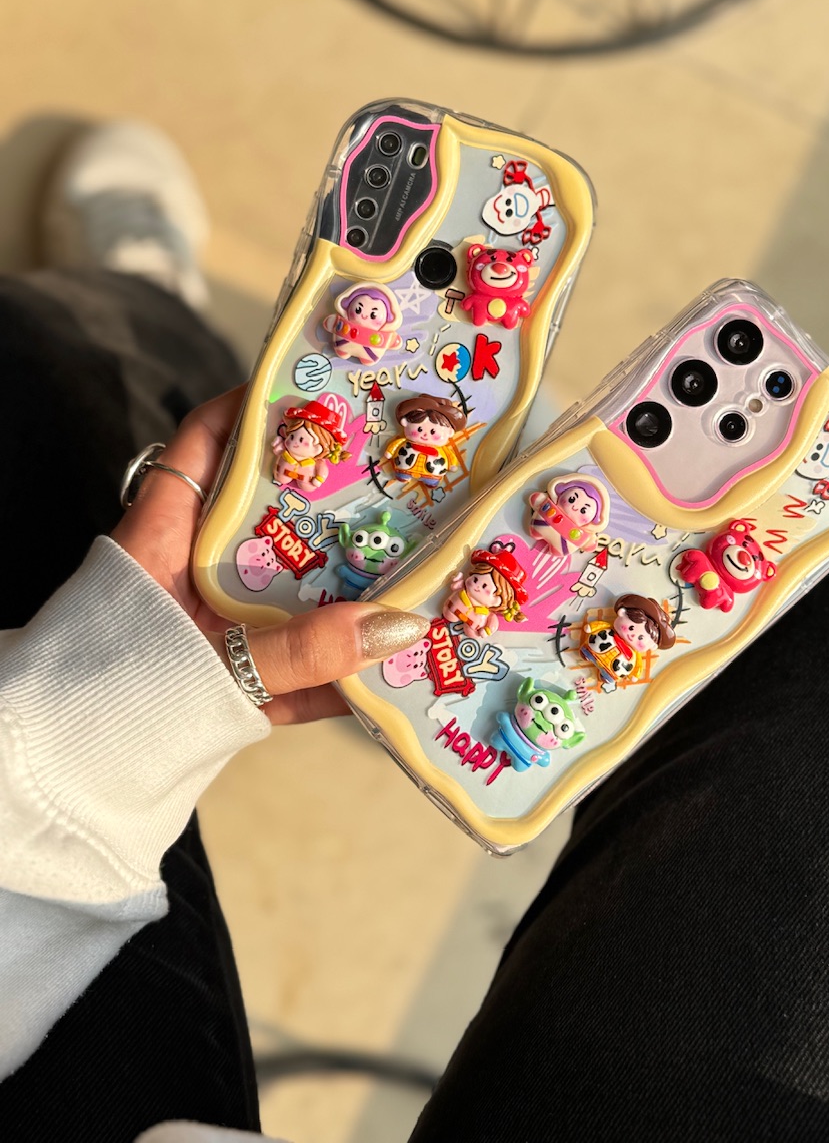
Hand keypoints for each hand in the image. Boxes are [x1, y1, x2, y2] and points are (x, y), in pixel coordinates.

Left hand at [112, 387, 429, 724]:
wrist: (72, 781)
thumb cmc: (118, 699)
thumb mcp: (214, 664)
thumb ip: (302, 652)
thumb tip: (400, 625)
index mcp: (165, 537)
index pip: (204, 445)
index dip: (251, 408)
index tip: (316, 388)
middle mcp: (193, 571)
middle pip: (267, 514)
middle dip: (330, 498)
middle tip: (395, 477)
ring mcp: (217, 624)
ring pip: (292, 586)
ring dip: (347, 584)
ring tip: (415, 563)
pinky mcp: (237, 678)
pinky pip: (298, 661)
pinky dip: (340, 667)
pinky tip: (395, 668)